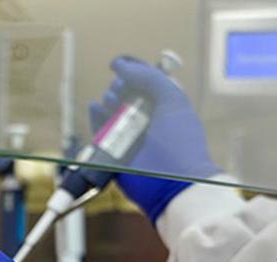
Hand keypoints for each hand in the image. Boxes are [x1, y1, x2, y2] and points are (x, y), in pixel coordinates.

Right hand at [90, 56, 220, 221]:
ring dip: (109, 101)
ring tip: (113, 102)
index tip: (120, 65)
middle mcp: (148, 121)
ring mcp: (130, 138)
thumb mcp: (172, 98)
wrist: (173, 181)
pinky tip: (96, 108)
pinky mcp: (114, 154)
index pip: (145, 82)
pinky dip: (96, 118)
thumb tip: (119, 65)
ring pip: (111, 111)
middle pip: (125, 94)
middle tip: (121, 90)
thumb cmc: (180, 141)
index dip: (132, 71)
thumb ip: (148, 76)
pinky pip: (99, 132)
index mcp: (166, 107)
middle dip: (120, 86)